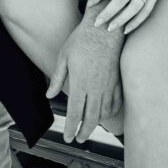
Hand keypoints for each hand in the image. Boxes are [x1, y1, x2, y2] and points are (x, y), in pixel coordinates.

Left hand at [46, 6, 122, 143]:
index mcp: (80, 83)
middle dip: (84, 132)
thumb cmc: (82, 40)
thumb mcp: (63, 57)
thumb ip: (57, 78)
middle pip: (90, 118)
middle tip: (79, 139)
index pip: (75, 113)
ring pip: (104, 113)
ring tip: (90, 128)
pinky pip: (116, 102)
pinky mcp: (117, 80)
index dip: (71, 128)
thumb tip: (50, 95)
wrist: (105, 28)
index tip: (68, 138)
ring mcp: (108, 86)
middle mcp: (95, 88)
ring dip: (96, 123)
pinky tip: (106, 114)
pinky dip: (111, 112)